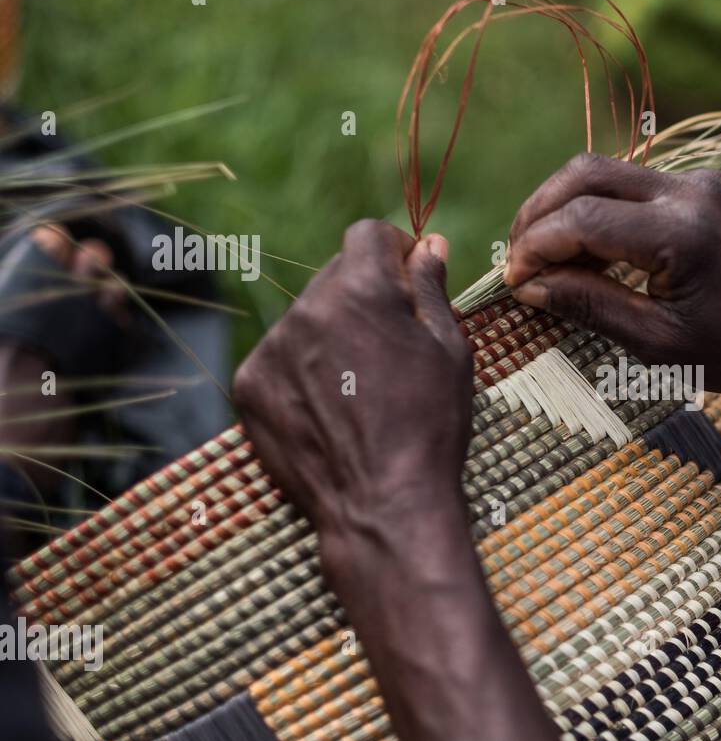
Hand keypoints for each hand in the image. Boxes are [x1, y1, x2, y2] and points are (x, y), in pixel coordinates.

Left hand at [233, 220, 470, 539]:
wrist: (382, 505)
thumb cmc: (430, 426)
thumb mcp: (449, 351)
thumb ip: (430, 289)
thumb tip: (428, 246)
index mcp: (362, 290)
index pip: (367, 235)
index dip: (392, 251)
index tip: (408, 279)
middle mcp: (308, 307)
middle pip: (335, 275)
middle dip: (363, 297)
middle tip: (391, 348)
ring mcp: (272, 348)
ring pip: (306, 319)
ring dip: (332, 336)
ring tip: (362, 390)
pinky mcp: (250, 386)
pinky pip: (280, 358)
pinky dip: (303, 372)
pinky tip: (332, 409)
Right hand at [504, 153, 720, 396]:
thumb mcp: (657, 344)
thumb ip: (589, 306)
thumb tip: (528, 286)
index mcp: (681, 234)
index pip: (581, 219)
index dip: (536, 247)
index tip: (512, 280)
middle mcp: (690, 191)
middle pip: (584, 173)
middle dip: (538, 212)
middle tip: (516, 258)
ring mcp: (700, 181)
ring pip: (606, 170)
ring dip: (564, 206)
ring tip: (541, 254)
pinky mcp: (705, 183)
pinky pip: (633, 182)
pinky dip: (598, 207)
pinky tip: (583, 246)